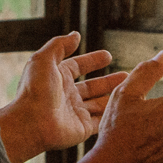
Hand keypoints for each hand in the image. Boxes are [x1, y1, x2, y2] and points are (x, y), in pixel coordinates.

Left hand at [0, 32, 128, 162]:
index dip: (92, 60)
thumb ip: (60, 45)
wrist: (31, 123)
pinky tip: (125, 108)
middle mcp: (67, 95)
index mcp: (58, 77)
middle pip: (92, 86)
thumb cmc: (34, 90)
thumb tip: (76, 35)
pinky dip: (111, 114)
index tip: (108, 55)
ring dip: (113, 96)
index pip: (78, 66)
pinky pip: (100, 120)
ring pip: (99, 103)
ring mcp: (75, 112)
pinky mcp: (82, 128)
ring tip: (132, 90)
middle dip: (109, 80)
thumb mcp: (44, 60)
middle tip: (127, 75)